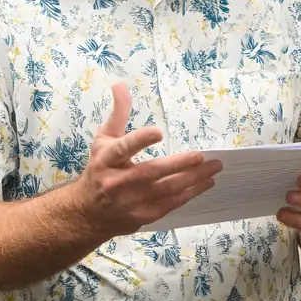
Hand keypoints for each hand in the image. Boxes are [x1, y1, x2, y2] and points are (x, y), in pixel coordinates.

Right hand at [71, 83, 221, 239]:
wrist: (87, 212)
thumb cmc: (100, 170)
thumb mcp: (103, 140)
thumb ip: (118, 113)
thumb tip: (121, 85)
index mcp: (107, 159)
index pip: (123, 148)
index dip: (140, 140)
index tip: (158, 132)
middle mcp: (117, 182)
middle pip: (151, 172)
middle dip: (179, 164)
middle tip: (201, 156)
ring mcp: (131, 202)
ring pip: (166, 190)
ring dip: (193, 179)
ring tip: (213, 168)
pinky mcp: (143, 216)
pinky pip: (170, 204)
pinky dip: (189, 194)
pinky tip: (204, 183)